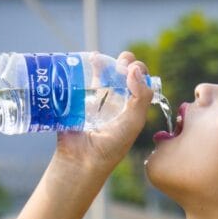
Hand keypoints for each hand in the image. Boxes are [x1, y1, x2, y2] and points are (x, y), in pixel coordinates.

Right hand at [54, 51, 152, 173]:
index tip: (131, 70)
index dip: (138, 70)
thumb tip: (134, 68)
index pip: (138, 80)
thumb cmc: (112, 144)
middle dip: (122, 62)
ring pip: (100, 73)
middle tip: (119, 64)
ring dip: (103, 62)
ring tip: (100, 59)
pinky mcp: (76, 100)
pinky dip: (82, 67)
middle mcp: (114, 100)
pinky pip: (79, 80)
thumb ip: (141, 96)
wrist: (83, 159)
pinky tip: (87, 60)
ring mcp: (93, 99)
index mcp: (130, 105)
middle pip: (120, 72)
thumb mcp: (134, 121)